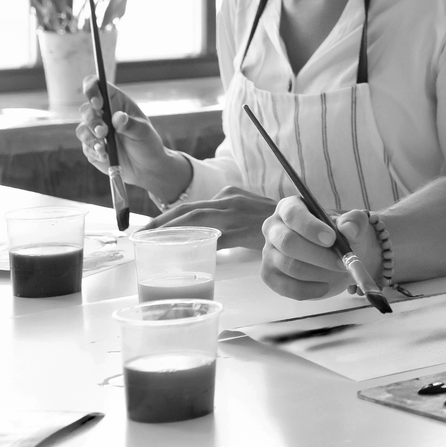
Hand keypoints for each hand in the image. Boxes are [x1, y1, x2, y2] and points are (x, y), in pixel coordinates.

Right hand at [75, 77, 191, 201]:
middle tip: (103, 131)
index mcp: (116, 102)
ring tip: (104, 146)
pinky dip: (94, 150)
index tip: (98, 103)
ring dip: (91, 137)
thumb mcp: (143, 132)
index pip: (96, 86)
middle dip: (92, 120)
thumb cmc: (147, 143)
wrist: (145, 167)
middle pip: (85, 109)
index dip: (92, 89)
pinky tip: (105, 155)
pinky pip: (85, 146)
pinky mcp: (90, 146)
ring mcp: (94, 131)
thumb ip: (130, 124)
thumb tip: (118, 117)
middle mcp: (102, 114)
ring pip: (82, 128)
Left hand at [149, 186, 278, 249]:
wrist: (306, 222)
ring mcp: (235, 212)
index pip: (192, 205)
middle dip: (160, 222)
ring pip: (194, 220)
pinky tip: (181, 252)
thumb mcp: (248, 213)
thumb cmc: (276, 223)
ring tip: (150, 241)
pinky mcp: (242, 228)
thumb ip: (228, 219)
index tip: (151, 228)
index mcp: (228, 195)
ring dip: (169, 230)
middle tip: (140, 234)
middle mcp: (228, 199)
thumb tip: (208, 238)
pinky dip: (195, 243)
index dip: (168, 216)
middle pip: (186, 210)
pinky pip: (213, 236)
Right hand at [259, 196, 379, 300]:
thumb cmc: (341, 236)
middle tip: (342, 262)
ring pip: (289, 266)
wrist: (337, 257)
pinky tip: (325, 287)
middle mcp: (273, 228)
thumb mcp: (353, 224)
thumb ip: (354, 222)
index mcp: (290, 207)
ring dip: (319, 273)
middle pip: (288, 242)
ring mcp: (268, 253)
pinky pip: (286, 287)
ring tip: (338, 273)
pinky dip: (309, 290)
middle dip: (318, 255)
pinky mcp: (270, 275)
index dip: (311, 227)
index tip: (332, 239)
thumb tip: (348, 228)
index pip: (293, 214)